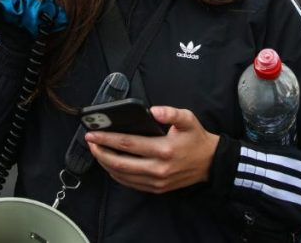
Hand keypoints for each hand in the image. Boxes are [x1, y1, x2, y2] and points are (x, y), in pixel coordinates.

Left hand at [85, 106, 219, 193]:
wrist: (210, 162)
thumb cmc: (196, 138)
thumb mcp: (187, 119)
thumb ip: (170, 112)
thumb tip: (153, 110)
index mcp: (164, 149)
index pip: (127, 144)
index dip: (107, 139)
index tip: (93, 134)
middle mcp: (158, 168)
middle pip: (120, 163)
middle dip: (101, 152)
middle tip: (90, 142)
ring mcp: (156, 181)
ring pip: (122, 176)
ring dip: (106, 164)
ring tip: (97, 151)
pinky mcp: (156, 189)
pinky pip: (130, 184)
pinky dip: (116, 174)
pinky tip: (110, 164)